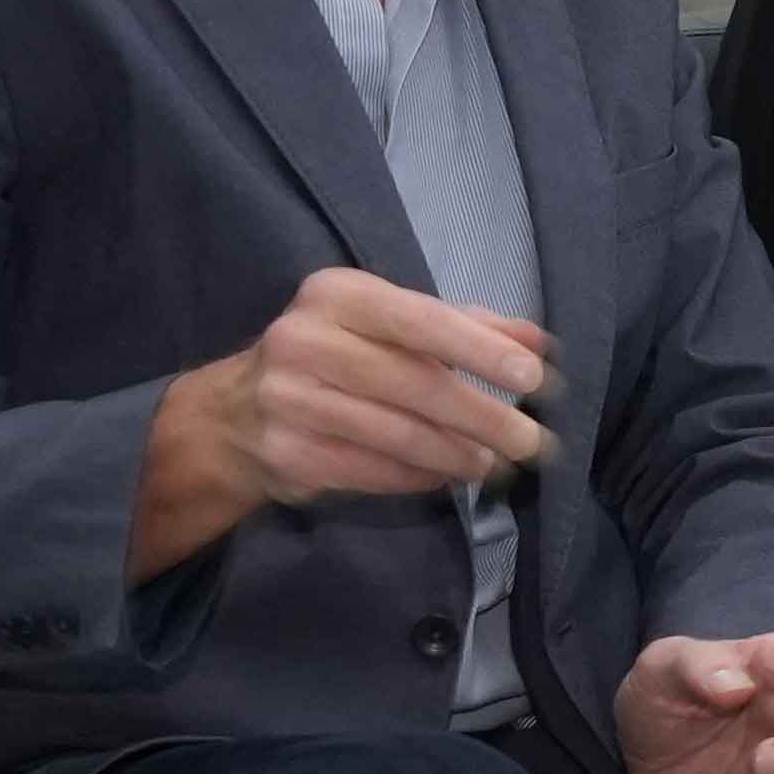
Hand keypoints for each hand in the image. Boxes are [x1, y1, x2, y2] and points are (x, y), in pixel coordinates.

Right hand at [135, 268, 548, 576]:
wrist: (232, 416)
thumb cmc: (333, 357)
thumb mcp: (389, 324)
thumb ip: (464, 325)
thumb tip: (541, 340)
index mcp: (337, 295)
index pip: (420, 320)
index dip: (479, 350)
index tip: (533, 377)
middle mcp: (305, 341)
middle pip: (413, 384)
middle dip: (482, 416)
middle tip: (531, 441)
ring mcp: (289, 400)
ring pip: (396, 435)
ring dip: (458, 455)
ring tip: (496, 464)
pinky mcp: (288, 454)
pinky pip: (373, 470)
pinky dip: (420, 477)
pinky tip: (449, 477)